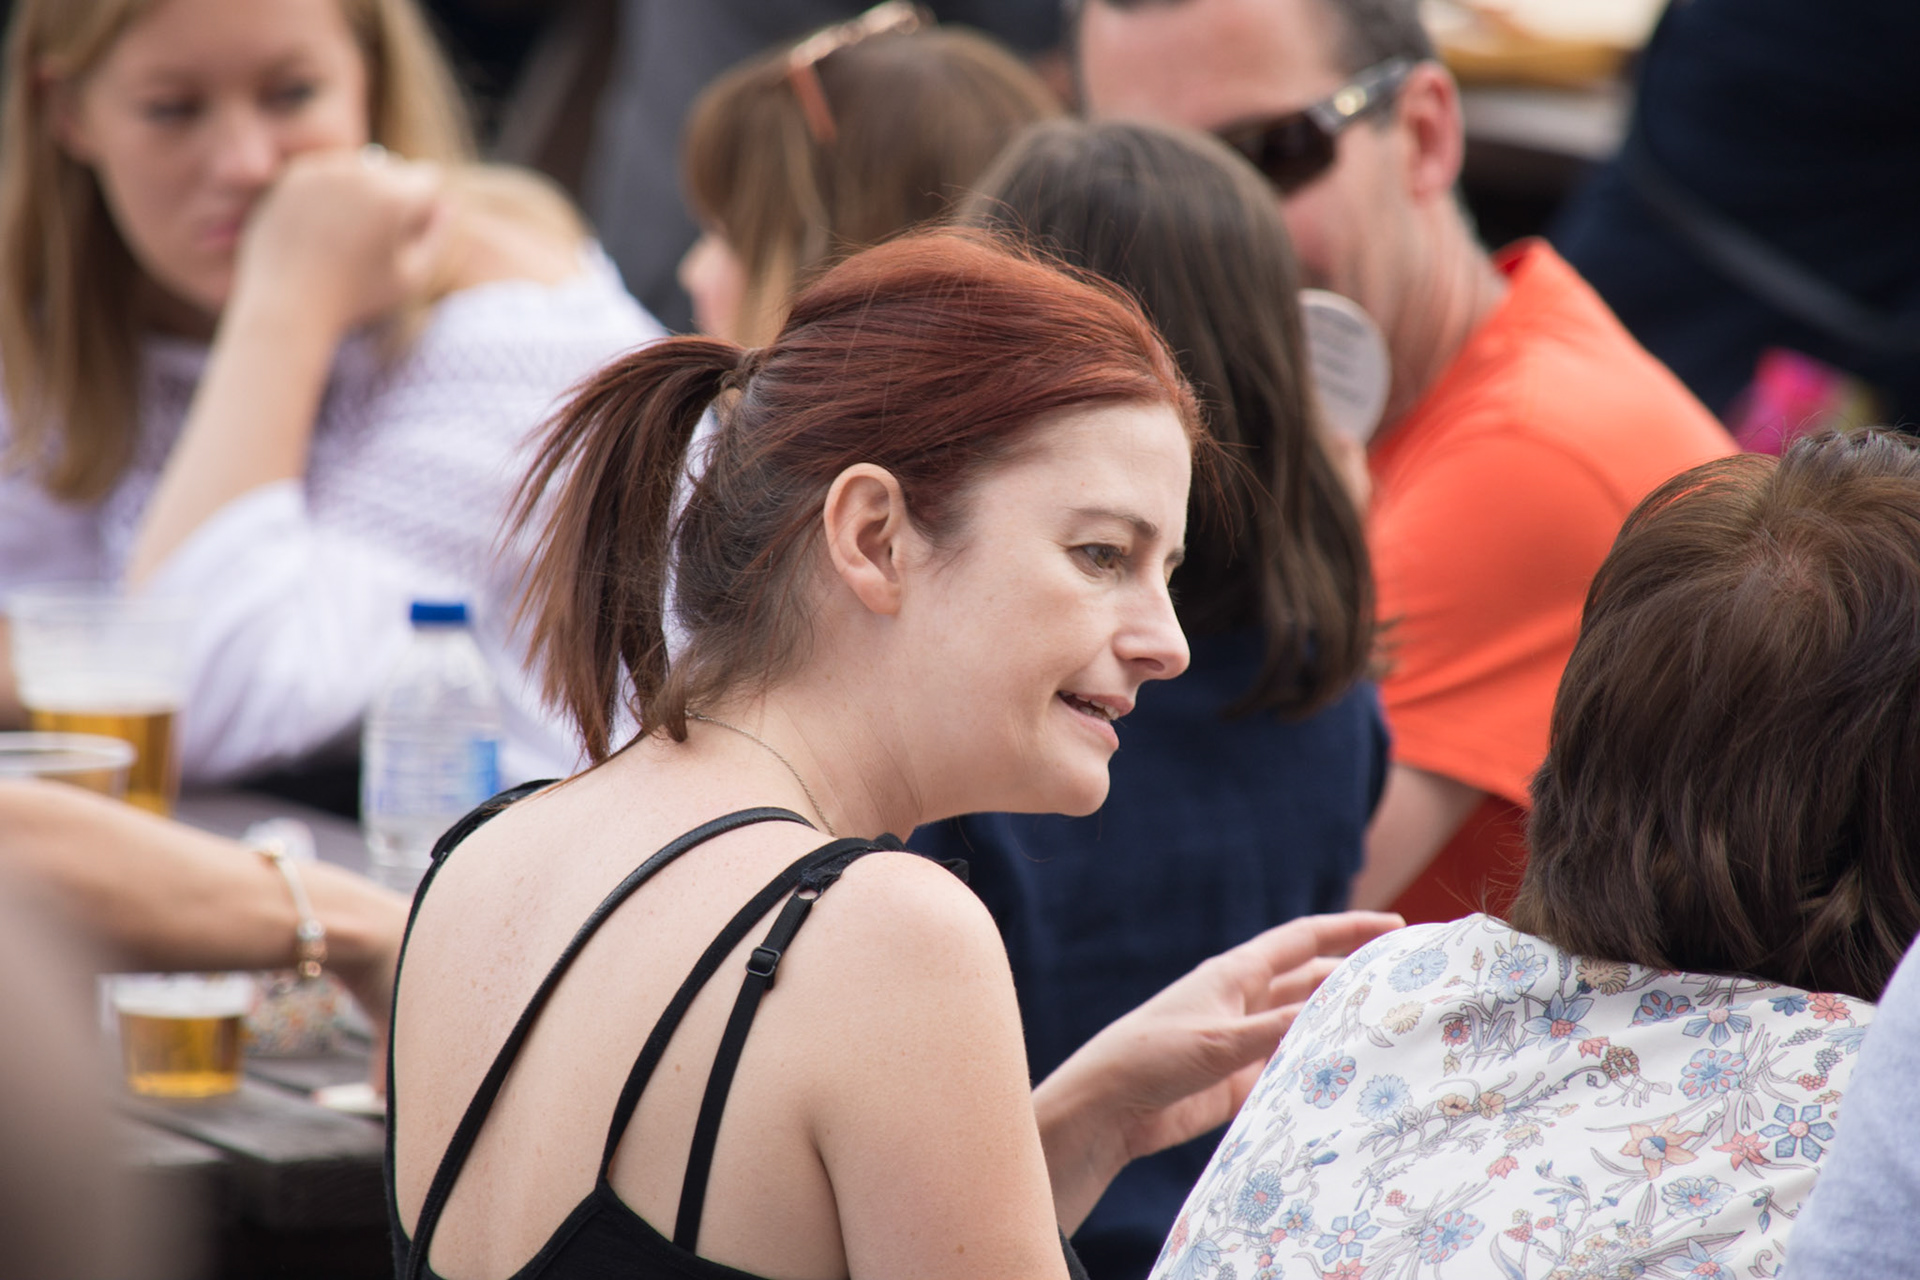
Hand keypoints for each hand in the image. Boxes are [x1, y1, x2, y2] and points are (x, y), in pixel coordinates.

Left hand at [231, 147, 448, 335]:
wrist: (286, 302)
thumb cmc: (355, 299)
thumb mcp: (410, 278)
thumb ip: (437, 238)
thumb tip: (446, 204)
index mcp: (393, 198)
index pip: (428, 178)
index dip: (424, 207)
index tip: (407, 236)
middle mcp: (358, 174)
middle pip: (395, 167)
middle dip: (395, 193)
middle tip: (377, 237)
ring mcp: (322, 170)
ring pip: (362, 165)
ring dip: (365, 188)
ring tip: (351, 231)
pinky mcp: (294, 175)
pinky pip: (329, 170)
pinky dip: (333, 190)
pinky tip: (325, 225)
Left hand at [1032, 910, 1401, 1229]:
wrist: (1109, 1107)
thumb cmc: (1151, 1056)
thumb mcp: (1217, 1040)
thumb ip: (1274, 1030)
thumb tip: (1334, 1013)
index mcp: (1236, 974)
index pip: (1304, 941)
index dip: (1349, 930)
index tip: (1396, 925)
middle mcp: (1246, 1002)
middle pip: (1312, 983)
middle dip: (1356, 981)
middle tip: (1409, 986)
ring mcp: (1245, 1042)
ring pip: (1306, 1027)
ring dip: (1341, 1028)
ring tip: (1394, 1033)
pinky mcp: (1241, 1081)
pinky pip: (1291, 1069)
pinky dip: (1319, 1070)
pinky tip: (1352, 1079)